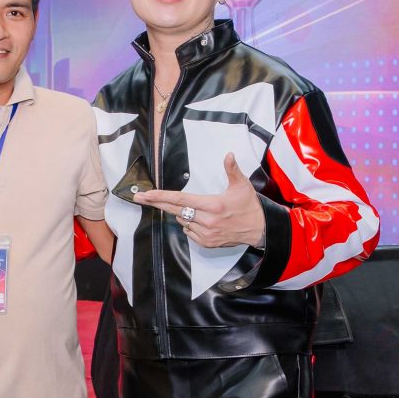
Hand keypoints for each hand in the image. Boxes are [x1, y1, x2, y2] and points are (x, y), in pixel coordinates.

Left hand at [133, 153, 266, 249]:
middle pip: (174, 210)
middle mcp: (206, 221)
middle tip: (139, 197)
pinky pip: (189, 232)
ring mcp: (205, 234)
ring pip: (182, 221)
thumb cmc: (249, 206)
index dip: (161, 196)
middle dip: (155, 203)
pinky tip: (201, 220)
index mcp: (212, 205)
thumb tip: (229, 155)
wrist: (259, 230)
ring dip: (183, 214)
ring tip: (198, 209)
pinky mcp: (206, 243)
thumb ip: (232, 170)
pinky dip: (190, 224)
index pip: (180, 199)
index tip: (146, 194)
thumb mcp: (242, 185)